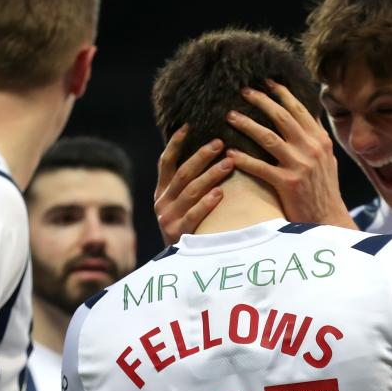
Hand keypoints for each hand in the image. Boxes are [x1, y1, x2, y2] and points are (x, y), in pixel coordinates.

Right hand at [154, 126, 232, 244]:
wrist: (179, 263)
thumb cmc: (188, 228)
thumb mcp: (181, 205)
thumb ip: (188, 184)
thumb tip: (209, 154)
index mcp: (162, 192)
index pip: (166, 162)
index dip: (176, 143)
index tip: (188, 126)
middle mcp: (162, 202)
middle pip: (183, 173)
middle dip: (202, 156)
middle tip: (221, 143)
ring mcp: (169, 218)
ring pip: (191, 191)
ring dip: (211, 175)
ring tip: (229, 162)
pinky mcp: (179, 234)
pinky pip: (194, 215)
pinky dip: (207, 203)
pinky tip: (220, 193)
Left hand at [225, 79, 353, 227]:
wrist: (328, 219)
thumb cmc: (324, 190)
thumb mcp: (327, 160)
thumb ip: (316, 138)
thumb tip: (308, 114)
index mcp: (320, 140)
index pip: (299, 109)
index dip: (281, 93)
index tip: (266, 81)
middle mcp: (311, 149)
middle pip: (281, 117)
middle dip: (261, 101)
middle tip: (243, 90)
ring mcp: (300, 165)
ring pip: (268, 138)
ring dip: (246, 124)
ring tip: (229, 116)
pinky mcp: (288, 184)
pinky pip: (260, 167)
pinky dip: (244, 159)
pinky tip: (230, 154)